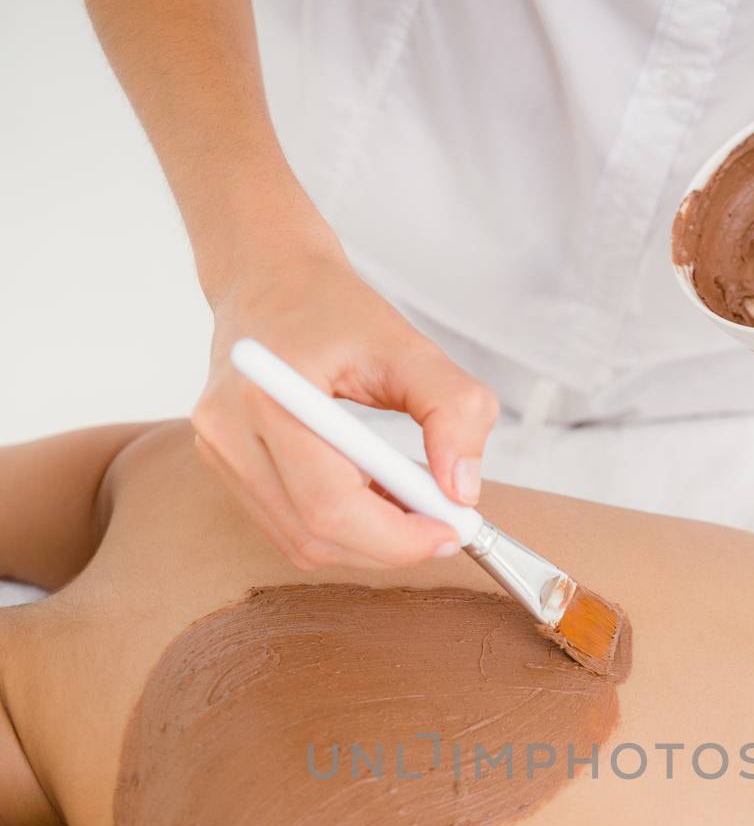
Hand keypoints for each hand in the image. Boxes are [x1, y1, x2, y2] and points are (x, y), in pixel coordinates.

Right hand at [193, 238, 498, 568]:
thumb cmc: (335, 308)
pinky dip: (340, 530)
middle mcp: (229, 430)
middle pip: (315, 535)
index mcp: (270, 392)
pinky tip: (371, 498)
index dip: (398, 537)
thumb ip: (453, 411)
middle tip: (441, 527)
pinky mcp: (223, 468)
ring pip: (301, 543)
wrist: (268, 279)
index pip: (331, 504)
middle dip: (389, 546)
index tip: (451, 530)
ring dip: (366, 543)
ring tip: (407, 506)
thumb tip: (463, 492)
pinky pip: (288, 529)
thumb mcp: (410, 346)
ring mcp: (218, 454)